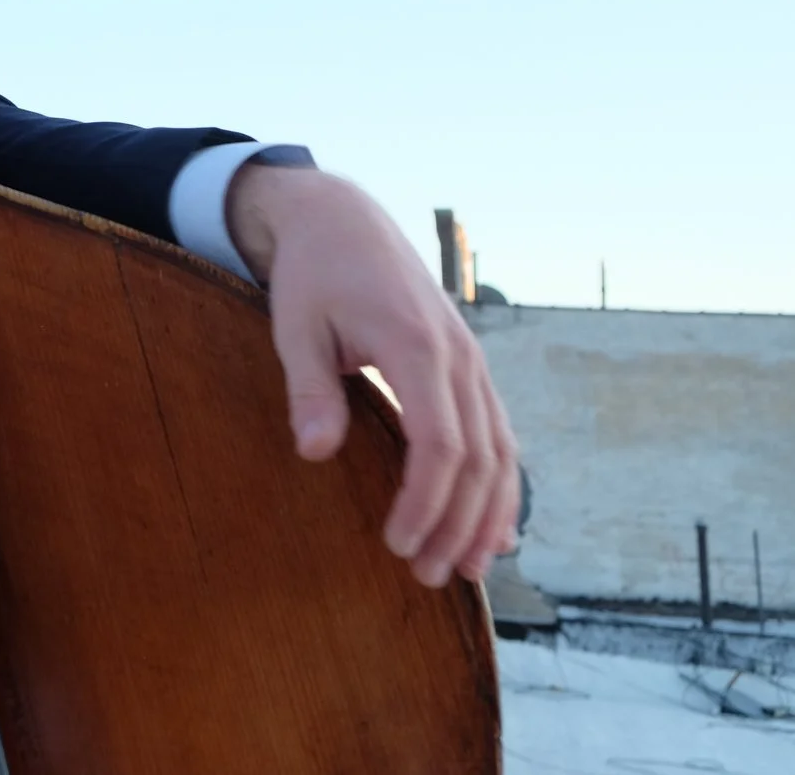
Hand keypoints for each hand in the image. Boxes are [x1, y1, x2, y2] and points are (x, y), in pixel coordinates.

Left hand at [229, 164, 520, 588]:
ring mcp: (472, 361)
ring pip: (501, 451)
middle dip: (457, 524)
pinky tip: (494, 527)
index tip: (399, 545)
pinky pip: (499, 433)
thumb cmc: (312, 274)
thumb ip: (310, 388)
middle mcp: (459, 357)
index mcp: (418, 346)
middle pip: (478, 459)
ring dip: (488, 514)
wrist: (343, 219)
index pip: (439, 444)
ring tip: (468, 570)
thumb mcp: (295, 325)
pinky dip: (501, 483)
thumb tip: (315, 452)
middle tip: (429, 577)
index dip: (425, 502)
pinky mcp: (470, 367)